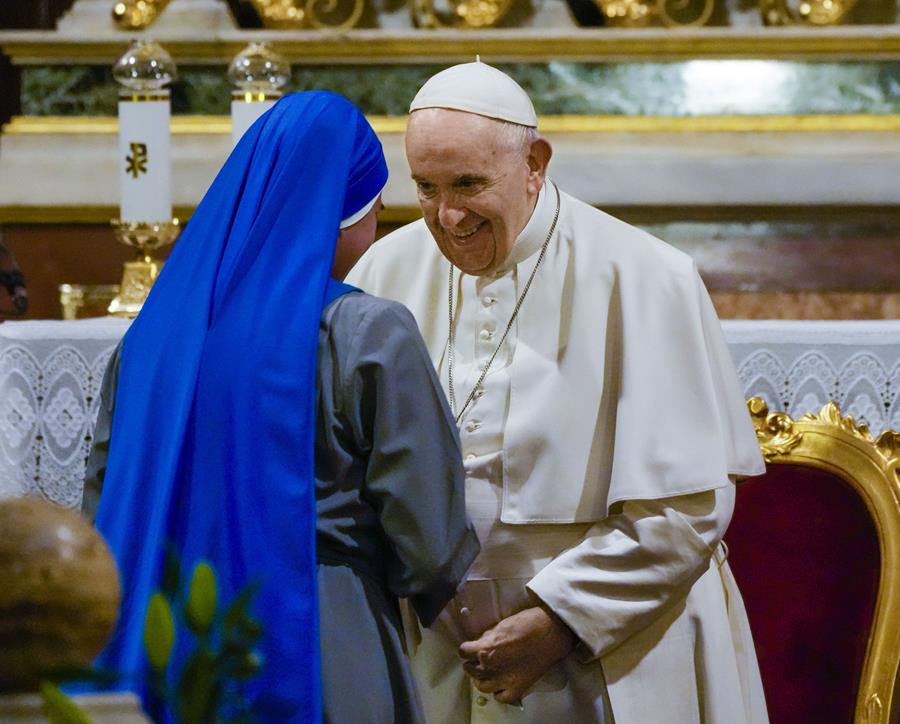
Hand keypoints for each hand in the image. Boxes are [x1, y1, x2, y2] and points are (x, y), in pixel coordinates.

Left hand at [458, 605, 576, 704]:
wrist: (551, 632)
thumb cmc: (527, 623)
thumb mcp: (501, 624)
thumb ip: (488, 636)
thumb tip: (481, 642)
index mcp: (485, 649)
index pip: (463, 652)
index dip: (467, 649)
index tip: (471, 647)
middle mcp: (490, 667)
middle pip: (470, 669)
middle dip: (473, 662)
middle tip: (479, 659)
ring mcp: (503, 680)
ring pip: (482, 686)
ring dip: (482, 679)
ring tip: (487, 673)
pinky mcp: (517, 688)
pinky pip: (501, 697)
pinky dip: (499, 692)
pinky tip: (501, 684)